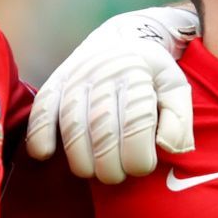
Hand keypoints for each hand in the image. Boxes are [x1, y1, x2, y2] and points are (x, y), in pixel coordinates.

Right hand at [27, 7, 197, 181]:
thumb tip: (167, 148)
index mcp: (137, 74)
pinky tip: (44, 154)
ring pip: (71, 123)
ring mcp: (75, 77)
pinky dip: (39, 133)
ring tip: (91, 172)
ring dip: (79, 156)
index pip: (135, 122)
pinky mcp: (55, 82)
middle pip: (101, 127)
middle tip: (116, 177)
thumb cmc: (152, 73)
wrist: (121, 40)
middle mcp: (103, 74)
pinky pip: (41, 109)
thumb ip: (179, 120)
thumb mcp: (176, 88)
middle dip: (108, 162)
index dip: (137, 154)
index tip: (140, 168)